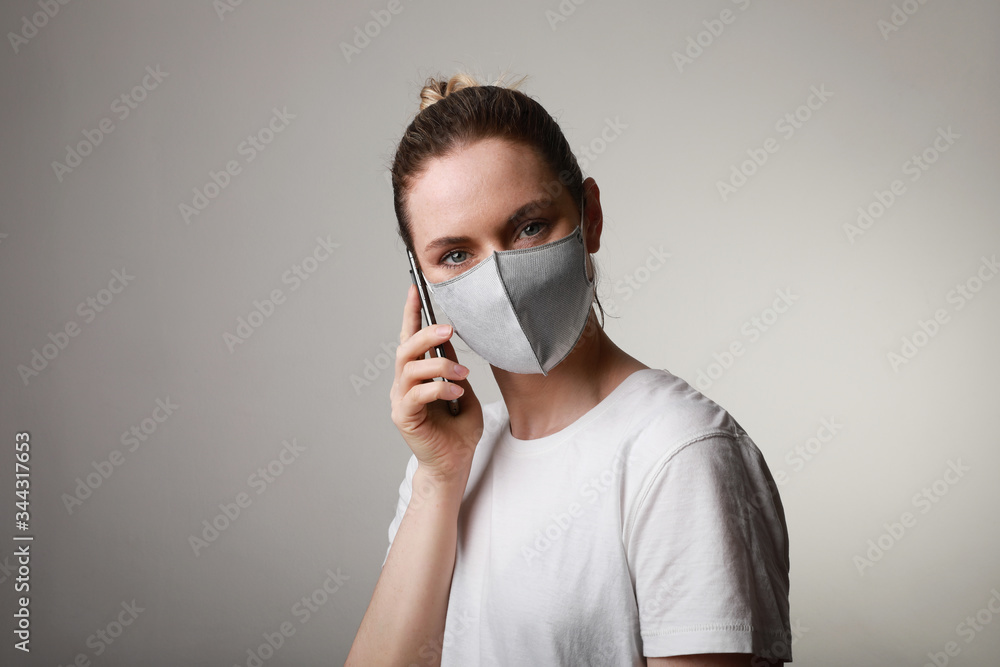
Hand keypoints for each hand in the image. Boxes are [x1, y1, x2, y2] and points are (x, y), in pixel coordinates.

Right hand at [389, 284, 483, 484]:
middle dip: (426, 333)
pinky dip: (438, 388)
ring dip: (439, 364)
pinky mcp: (404, 417)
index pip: (409, 338)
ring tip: (462, 373)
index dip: (411, 313)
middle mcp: (404, 385)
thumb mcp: (464, 390)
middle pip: (406, 348)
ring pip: (410, 368)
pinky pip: (416, 394)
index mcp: (416, 375)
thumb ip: (454, 367)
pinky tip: (455, 392)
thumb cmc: (459, 431)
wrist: (455, 463)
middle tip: (450, 328)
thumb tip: (448, 341)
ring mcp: (401, 400)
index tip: (416, 288)